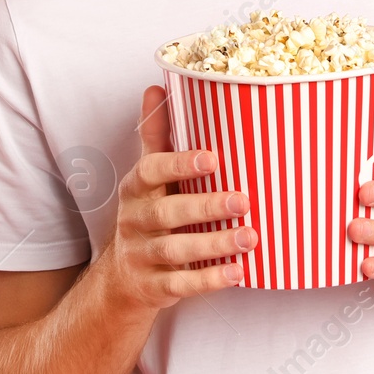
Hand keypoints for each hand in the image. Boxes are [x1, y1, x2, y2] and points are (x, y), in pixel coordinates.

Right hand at [97, 85, 256, 310]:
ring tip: (250, 237)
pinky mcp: (153, 286)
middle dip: (207, 207)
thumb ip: (156, 136)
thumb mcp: (148, 177)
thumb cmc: (149, 214)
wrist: (122, 278)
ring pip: (176, 249)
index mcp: (137, 188)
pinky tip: (237, 273)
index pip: (152, 171)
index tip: (213, 158)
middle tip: (244, 201)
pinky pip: (180, 285)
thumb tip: (155, 87)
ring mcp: (142, 255)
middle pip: (168, 212)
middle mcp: (135, 220)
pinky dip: (209, 280)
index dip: (180, 164)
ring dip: (214, 245)